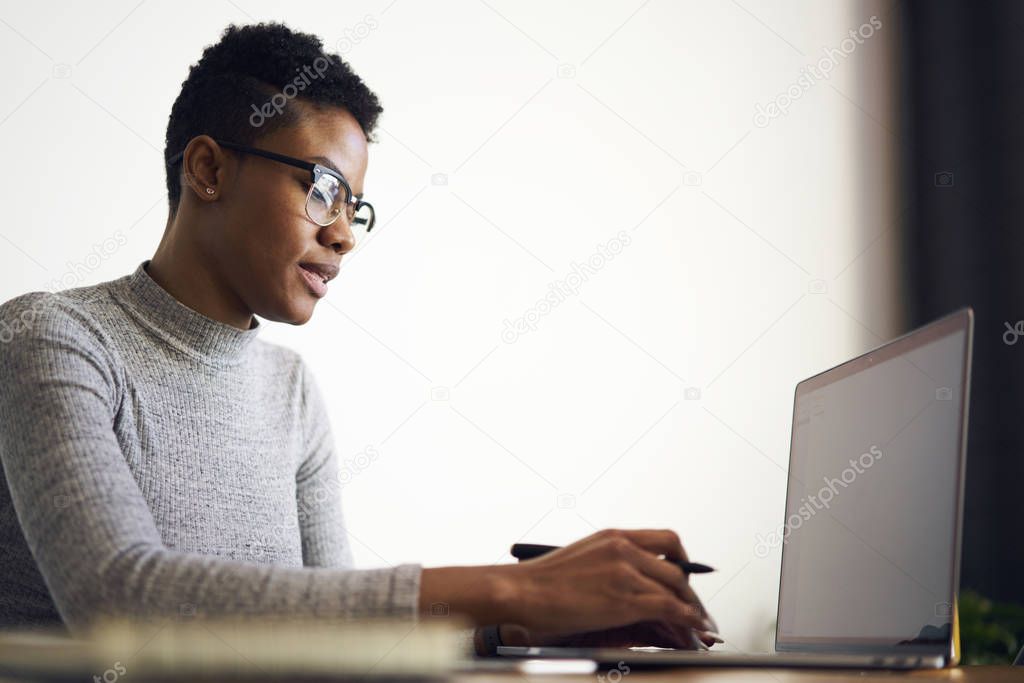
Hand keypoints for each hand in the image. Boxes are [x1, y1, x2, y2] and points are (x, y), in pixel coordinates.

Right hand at [498, 528, 715, 644]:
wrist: (522, 591)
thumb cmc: (542, 581)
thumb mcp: (583, 558)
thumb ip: (609, 563)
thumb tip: (628, 581)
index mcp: (613, 536)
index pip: (666, 540)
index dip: (684, 561)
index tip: (687, 577)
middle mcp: (623, 548)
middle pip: (677, 567)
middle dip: (690, 592)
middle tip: (695, 609)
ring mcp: (625, 571)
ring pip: (676, 588)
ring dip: (692, 610)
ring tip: (697, 627)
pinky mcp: (624, 598)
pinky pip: (668, 607)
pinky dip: (685, 620)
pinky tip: (690, 630)